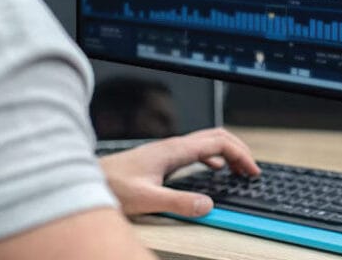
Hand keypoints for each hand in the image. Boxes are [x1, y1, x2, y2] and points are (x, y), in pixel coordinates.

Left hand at [99, 128, 260, 217]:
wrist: (89, 178)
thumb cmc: (112, 185)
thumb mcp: (147, 198)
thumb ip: (178, 202)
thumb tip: (207, 204)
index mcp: (174, 150)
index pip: (217, 143)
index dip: (239, 154)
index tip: (252, 171)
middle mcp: (173, 145)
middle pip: (216, 136)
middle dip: (238, 149)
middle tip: (252, 169)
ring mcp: (168, 150)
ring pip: (207, 142)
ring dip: (228, 152)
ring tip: (240, 169)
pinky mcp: (163, 157)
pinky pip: (196, 150)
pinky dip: (213, 157)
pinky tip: (214, 169)